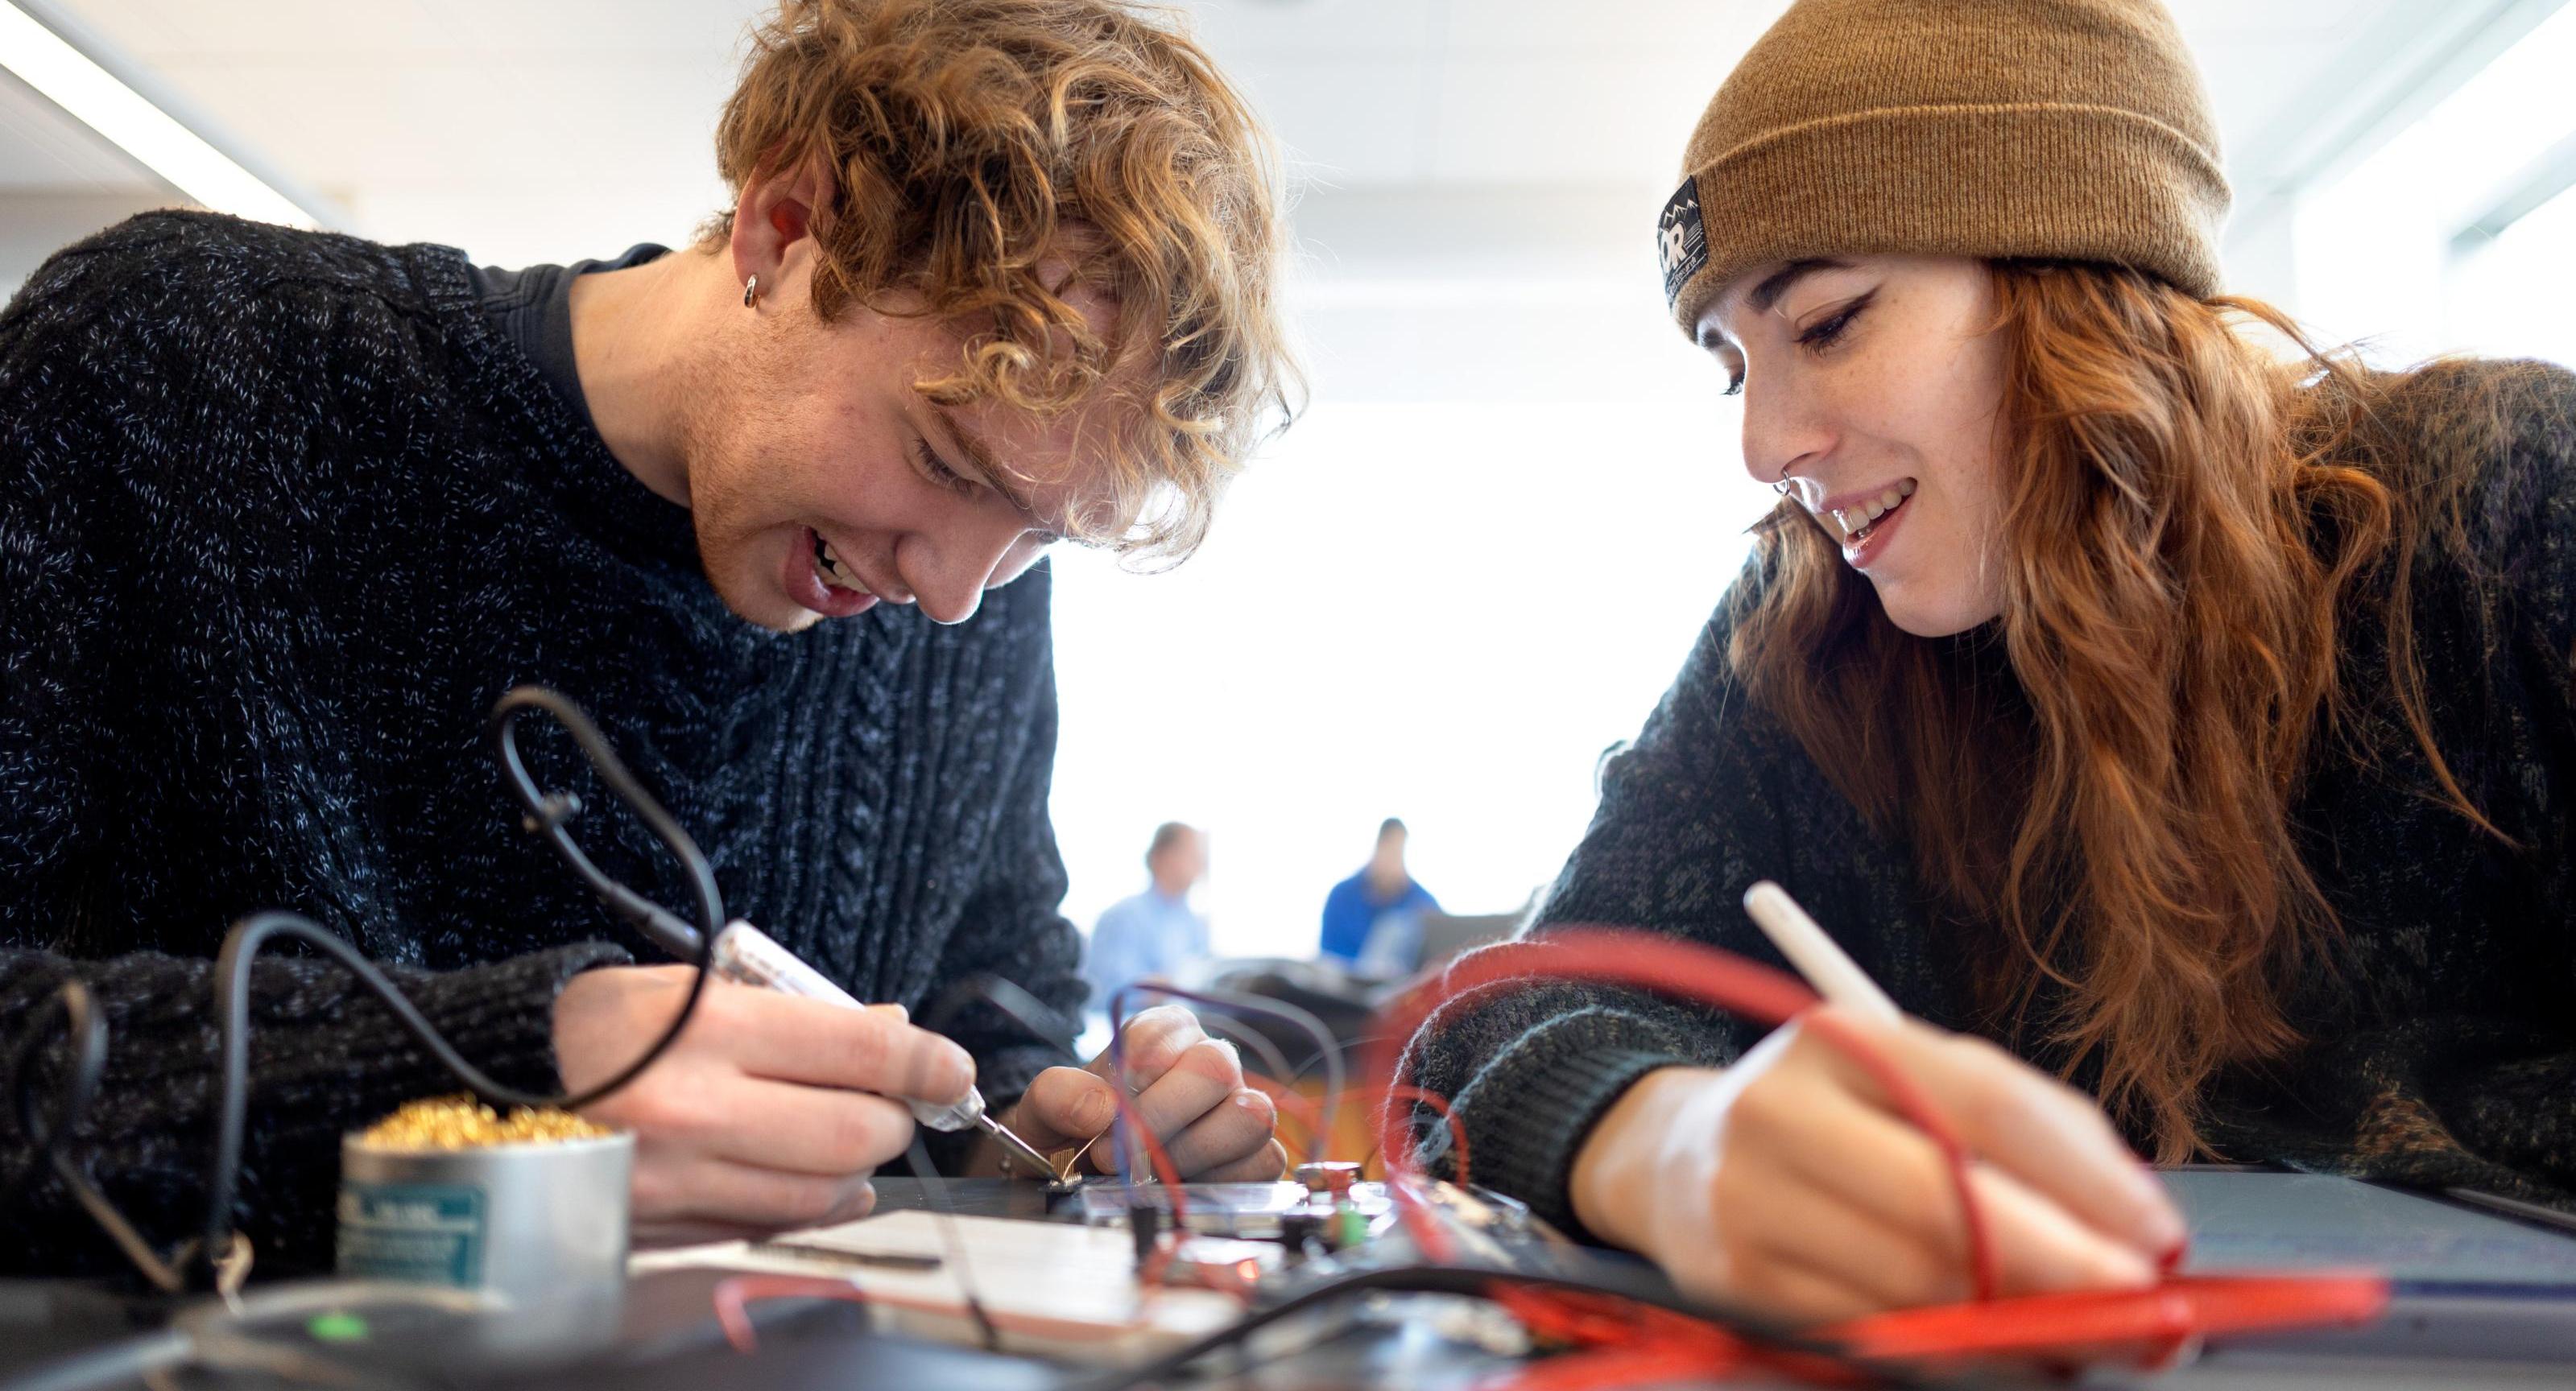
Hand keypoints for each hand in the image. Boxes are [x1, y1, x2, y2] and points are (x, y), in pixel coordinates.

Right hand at [554, 965, 974, 1245]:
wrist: (492, 1082)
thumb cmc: (604, 1025)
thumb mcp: (695, 984)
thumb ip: (797, 1011)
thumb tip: (894, 1031)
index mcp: (706, 1027)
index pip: (858, 1047)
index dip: (925, 1059)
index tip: (951, 1067)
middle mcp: (693, 1107)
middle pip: (850, 1132)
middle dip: (894, 1120)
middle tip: (897, 1103)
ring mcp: (675, 1177)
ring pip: (816, 1193)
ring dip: (858, 1168)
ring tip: (856, 1140)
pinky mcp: (661, 1226)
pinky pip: (766, 1228)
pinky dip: (809, 1207)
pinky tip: (816, 1184)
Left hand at [980, 1004, 1286, 1181]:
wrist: (1084, 1175)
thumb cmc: (1074, 1133)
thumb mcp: (1045, 1111)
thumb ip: (1057, 1095)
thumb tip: (1100, 1108)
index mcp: (1163, 1033)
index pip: (1158, 1036)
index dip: (1129, 1082)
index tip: (1103, 1119)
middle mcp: (1210, 1059)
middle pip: (1213, 1067)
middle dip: (1159, 1119)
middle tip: (1113, 1155)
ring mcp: (1240, 1105)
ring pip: (1249, 1114)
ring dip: (1191, 1153)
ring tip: (1148, 1174)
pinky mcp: (1258, 1154)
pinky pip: (1262, 1162)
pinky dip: (1220, 1182)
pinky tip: (1181, 1187)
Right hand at [1569, 1006, 2185, 1325]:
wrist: (1678, 1157)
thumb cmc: (1839, 1120)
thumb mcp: (1915, 1085)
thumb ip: (2026, 1131)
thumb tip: (2135, 1220)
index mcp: (1843, 1039)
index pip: (1984, 1101)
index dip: (2085, 1176)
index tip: (2157, 1234)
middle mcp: (1784, 1112)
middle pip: (1945, 1200)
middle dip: (2062, 1266)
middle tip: (2140, 1308)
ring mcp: (1751, 1200)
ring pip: (1914, 1283)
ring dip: (2017, 1325)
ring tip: (2083, 1337)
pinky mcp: (1737, 1281)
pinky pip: (1872, 1333)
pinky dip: (1950, 1352)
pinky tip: (1997, 1347)